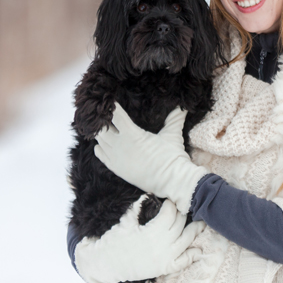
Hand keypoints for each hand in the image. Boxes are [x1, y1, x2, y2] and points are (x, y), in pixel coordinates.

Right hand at [74, 196, 204, 282]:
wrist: (107, 264)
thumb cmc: (114, 241)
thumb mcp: (125, 222)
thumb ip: (138, 207)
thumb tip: (148, 194)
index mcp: (151, 231)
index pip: (170, 214)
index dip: (171, 205)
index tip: (169, 201)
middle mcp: (162, 245)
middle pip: (179, 225)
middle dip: (182, 214)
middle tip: (182, 208)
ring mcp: (165, 258)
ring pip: (186, 241)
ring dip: (195, 231)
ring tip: (202, 223)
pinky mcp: (164, 269)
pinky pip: (183, 263)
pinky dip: (192, 256)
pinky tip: (199, 250)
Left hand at [94, 103, 208, 213]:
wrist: (172, 181)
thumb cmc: (172, 157)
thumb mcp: (172, 134)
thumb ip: (174, 118)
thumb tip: (183, 106)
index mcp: (133, 134)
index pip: (115, 116)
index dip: (111, 107)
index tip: (109, 101)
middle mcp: (121, 145)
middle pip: (103, 128)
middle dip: (103, 121)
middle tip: (104, 114)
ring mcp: (117, 158)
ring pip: (100, 141)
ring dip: (101, 133)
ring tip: (103, 127)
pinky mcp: (116, 169)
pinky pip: (100, 156)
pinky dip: (99, 148)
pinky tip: (101, 144)